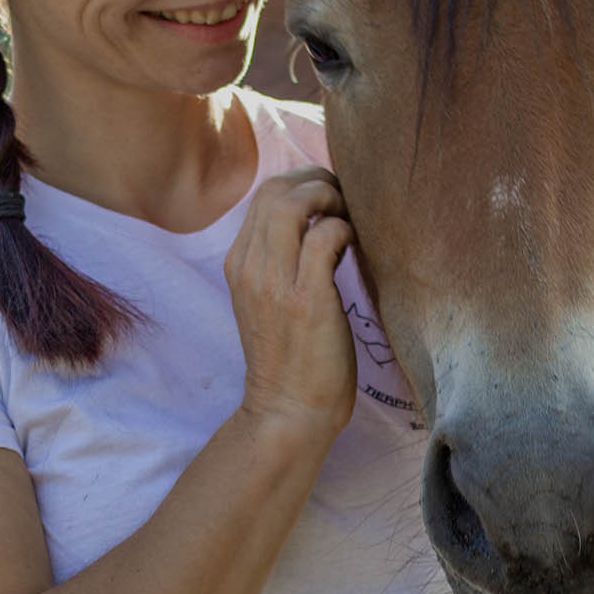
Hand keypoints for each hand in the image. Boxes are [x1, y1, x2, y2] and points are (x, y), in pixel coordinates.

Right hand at [225, 166, 357, 440]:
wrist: (287, 412)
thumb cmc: (292, 359)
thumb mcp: (272, 301)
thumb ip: (283, 262)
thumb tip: (322, 225)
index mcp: (239, 264)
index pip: (263, 196)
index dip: (301, 184)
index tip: (330, 197)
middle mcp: (249, 267)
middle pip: (274, 190)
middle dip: (316, 180)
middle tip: (346, 197)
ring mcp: (273, 283)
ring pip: (292, 204)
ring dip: (329, 197)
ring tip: (350, 215)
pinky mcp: (304, 300)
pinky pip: (323, 237)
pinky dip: (343, 228)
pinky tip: (355, 243)